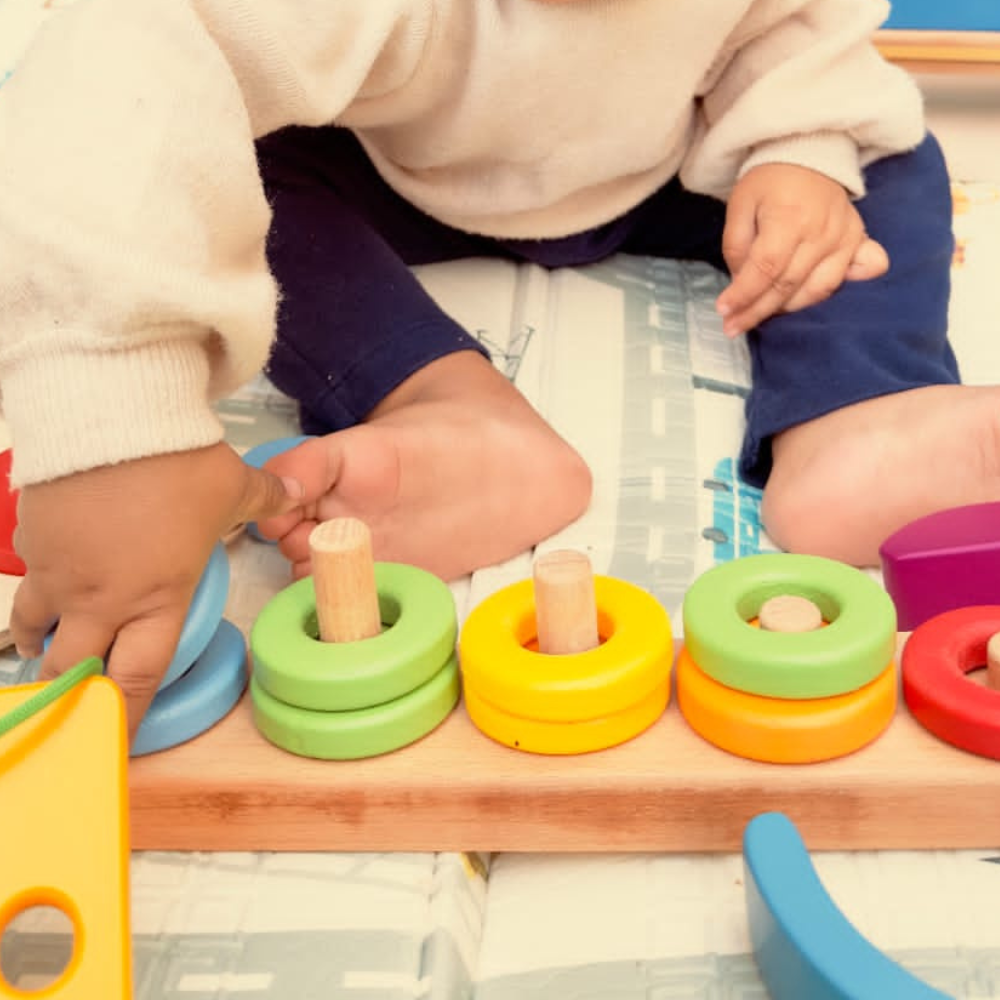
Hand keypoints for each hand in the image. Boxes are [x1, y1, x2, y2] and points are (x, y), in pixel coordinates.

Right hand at [10, 443, 301, 742]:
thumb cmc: (179, 463)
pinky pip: (29, 577)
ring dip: (40, 643)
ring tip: (45, 643)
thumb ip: (267, 500)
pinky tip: (49, 577)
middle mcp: (102, 598)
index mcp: (156, 599)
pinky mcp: (30, 539)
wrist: (112, 418)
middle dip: (71, 691)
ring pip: (34, 628)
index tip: (119, 736)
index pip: (137, 678)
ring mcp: (59, 572)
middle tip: (74, 698)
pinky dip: (37, 587)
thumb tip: (295, 496)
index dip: (127, 715)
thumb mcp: (234, 486)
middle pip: (72, 669)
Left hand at [716, 163, 887, 336]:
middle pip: (788, 285)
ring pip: (816, 290)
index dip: (743, 294)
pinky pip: (842, 280)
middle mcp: (822, 231)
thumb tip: (740, 283)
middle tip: (732, 326)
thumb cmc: (769, 181)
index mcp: (790, 218)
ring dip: (785, 310)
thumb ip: (737, 246)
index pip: (766, 268)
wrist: (810, 153)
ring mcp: (843, 238)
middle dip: (757, 311)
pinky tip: (799, 306)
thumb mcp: (740, 205)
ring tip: (758, 317)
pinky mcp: (856, 242)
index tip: (723, 310)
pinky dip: (820, 298)